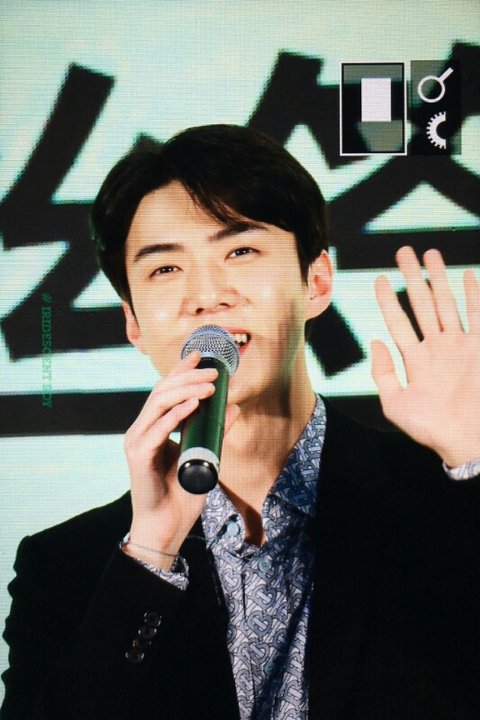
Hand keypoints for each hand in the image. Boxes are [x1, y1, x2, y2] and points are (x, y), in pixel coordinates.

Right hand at [123, 350, 239, 568]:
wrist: (165, 526)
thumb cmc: (181, 494)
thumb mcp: (204, 455)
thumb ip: (215, 432)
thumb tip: (234, 407)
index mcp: (153, 426)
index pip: (165, 390)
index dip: (181, 370)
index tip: (200, 355)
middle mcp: (142, 429)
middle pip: (162, 391)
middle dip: (188, 377)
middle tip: (214, 372)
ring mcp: (138, 441)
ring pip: (158, 404)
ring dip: (186, 391)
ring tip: (210, 385)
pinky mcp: (139, 457)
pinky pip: (157, 430)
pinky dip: (175, 415)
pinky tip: (192, 405)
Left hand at [371, 246, 479, 466]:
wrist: (467, 441)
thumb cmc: (431, 429)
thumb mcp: (395, 405)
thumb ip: (382, 374)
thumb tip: (375, 341)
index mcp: (415, 359)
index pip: (398, 321)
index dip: (387, 299)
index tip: (378, 278)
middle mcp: (436, 347)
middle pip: (421, 303)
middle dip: (412, 277)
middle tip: (403, 251)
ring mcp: (459, 346)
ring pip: (446, 303)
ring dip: (439, 278)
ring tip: (430, 253)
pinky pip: (477, 316)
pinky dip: (474, 296)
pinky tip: (468, 274)